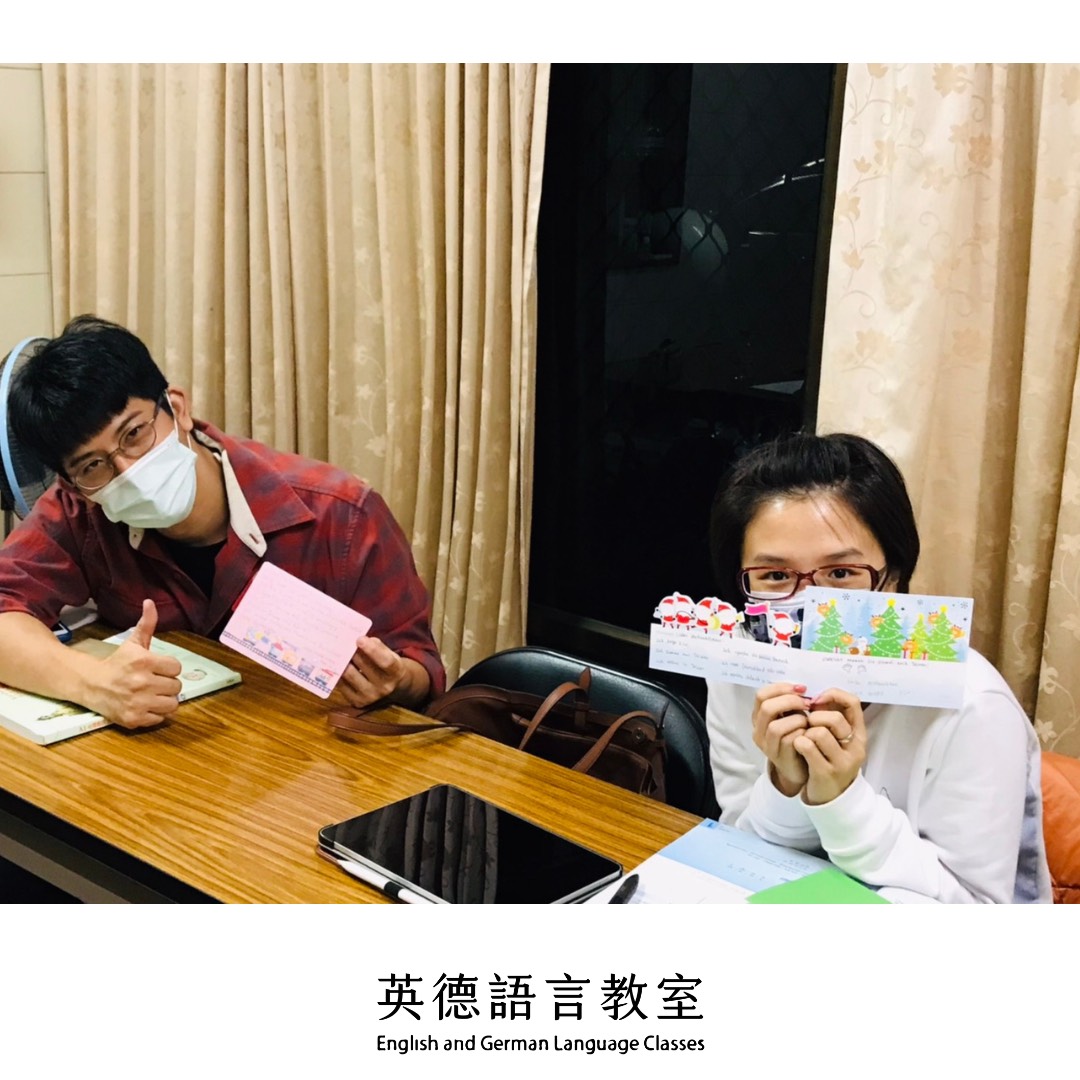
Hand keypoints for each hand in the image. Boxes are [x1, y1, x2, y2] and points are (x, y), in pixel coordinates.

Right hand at [92, 599, 182, 727]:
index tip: (158, 668)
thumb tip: (150, 602)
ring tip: (153, 694)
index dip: (169, 668)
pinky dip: (155, 714)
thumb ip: (147, 624)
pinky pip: (160, 718)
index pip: (176, 667)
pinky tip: (144, 705)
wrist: (91, 684)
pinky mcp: (134, 718)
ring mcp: (138, 702)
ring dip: (165, 700)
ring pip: (172, 704)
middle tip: (154, 682)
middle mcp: (142, 682)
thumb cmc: (117, 662)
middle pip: (177, 686)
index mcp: (144, 661)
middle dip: (167, 684)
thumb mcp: (133, 642)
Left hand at [338, 636, 427, 708]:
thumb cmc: (389, 665)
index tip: (360, 639)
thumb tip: (359, 640)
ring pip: (350, 675)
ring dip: (342, 661)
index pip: (385, 661)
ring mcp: (370, 697)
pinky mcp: (358, 702)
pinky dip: (337, 673)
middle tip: (341, 640)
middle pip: (364, 666)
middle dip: (352, 651)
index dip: (372, 650)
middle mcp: (384, 687)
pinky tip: (334, 664)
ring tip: (336, 651)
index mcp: (396, 672)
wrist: (393, 687)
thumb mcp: (390, 654)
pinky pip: (342, 685)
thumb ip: (377, 647)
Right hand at [752, 682, 812, 796]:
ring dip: (797, 720)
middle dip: (790, 701)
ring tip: (808, 721)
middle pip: (767, 708)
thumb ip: (790, 703)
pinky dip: (802, 734)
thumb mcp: (790, 716)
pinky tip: (810, 733)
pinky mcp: (780, 758)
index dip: (781, 688)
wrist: (798, 767)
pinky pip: (789, 742)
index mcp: (759, 717)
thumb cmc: (797, 736)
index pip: (761, 695)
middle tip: (807, 703)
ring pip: (776, 727)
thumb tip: (802, 688)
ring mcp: (767, 746)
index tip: (801, 689)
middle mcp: (758, 731)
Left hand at [794, 687, 866, 804]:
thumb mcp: (838, 739)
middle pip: (834, 718)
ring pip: (818, 732)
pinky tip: (799, 748)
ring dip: (805, 732)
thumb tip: (815, 696)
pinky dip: (799, 743)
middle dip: (814, 717)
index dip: (833, 695)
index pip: (853, 703)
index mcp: (859, 734)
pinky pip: (807, 746)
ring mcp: (842, 761)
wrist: (833, 797)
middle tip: (807, 724)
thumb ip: (832, 719)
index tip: (816, 700)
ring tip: (804, 739)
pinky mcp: (826, 772)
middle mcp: (855, 747)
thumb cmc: (831, 761)